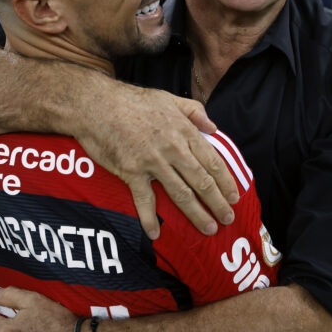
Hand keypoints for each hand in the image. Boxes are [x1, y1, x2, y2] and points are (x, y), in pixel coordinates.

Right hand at [74, 83, 237, 239]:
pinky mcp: (131, 171)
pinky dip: (149, 218)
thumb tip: (214, 126)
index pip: (212, 161)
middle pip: (202, 181)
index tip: (235, 196)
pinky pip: (144, 199)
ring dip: (196, 214)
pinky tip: (155, 233)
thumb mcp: (168, 98)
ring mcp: (153, 161)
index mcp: (184, 131)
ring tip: (209, 229)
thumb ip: (194, 111)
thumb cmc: (132, 100)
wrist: (96, 104)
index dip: (226, 181)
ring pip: (180, 193)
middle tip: (228, 218)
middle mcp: (173, 148)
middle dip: (218, 202)